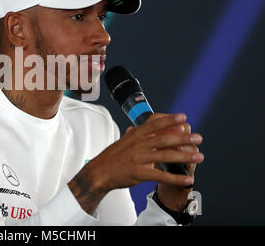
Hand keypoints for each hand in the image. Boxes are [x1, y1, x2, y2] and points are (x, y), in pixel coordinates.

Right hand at [68, 113, 203, 213]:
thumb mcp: (123, 141)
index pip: (154, 124)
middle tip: (198, 137)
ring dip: (184, 156)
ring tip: (198, 156)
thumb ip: (134, 134)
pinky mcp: (138, 173)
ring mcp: (138, 159)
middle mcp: (138, 145)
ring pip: (165, 155)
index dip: (169, 120)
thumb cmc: (112, 157)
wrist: (99, 172)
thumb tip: (139, 126)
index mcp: (135, 135)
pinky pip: (160, 175)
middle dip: (183, 138)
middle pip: (164, 139)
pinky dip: (175, 178)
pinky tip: (186, 179)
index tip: (183, 117)